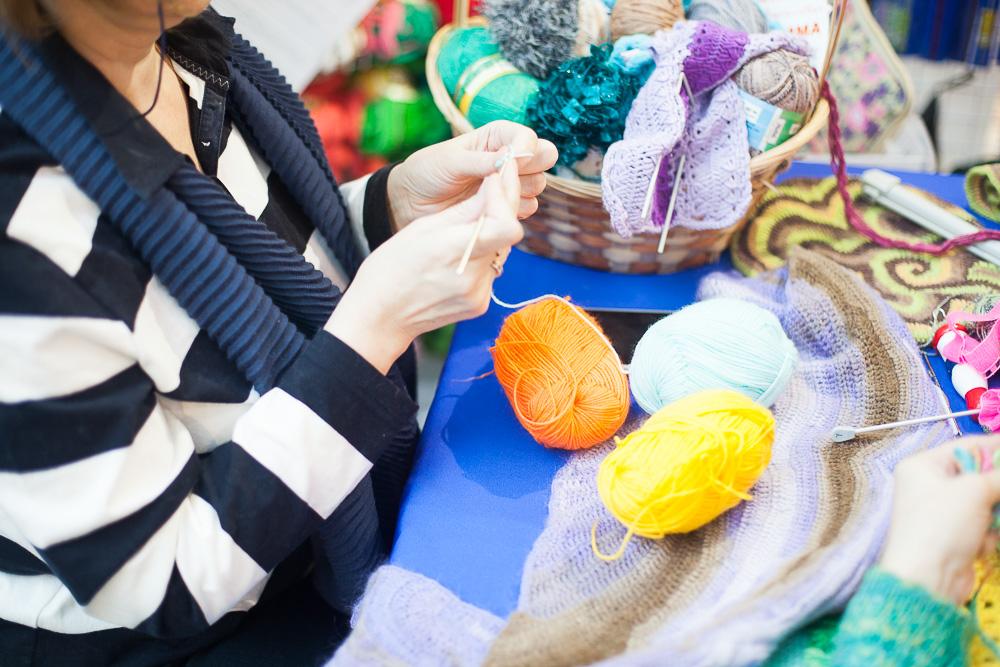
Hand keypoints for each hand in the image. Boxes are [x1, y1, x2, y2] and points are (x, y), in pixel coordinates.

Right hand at [327, 165, 521, 373]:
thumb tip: (495, 184)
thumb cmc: (391, 268)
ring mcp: (479, 294)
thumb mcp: (422, 228)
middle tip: (493, 184)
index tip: (498, 176)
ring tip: (466, 226)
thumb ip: (465, 209)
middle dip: (501, 207)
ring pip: (500, 251)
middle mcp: (473, 277)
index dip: (507, 197)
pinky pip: (490, 270)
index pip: (506, 225)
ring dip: (490, 233)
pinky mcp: (480, 305)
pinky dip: (481, 256)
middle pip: (506, 234)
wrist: (380, 317)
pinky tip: (459, 256)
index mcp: (454, 252)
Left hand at [387, 120, 557, 227]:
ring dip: (519, 192)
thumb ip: (481, 161)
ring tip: (488, 196)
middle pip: (542, 160)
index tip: (514, 163)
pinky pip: (528, 209)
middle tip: (499, 180)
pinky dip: (513, 210)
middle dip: (527, 170)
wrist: (412, 203)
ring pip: (538, 186)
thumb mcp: (451, 162)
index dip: (527, 148)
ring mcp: (508, 183)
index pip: (526, 136)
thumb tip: (510, 157)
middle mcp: (508, 158)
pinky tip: (490, 209)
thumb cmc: (427, 173)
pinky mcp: (506, 206)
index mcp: (495, 137)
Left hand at [879, 436, 999, 604]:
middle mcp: (929, 485)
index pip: (968, 446)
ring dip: (996, 512)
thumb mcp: (974, 491)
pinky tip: (984, 543)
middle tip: (997, 498)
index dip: (997, 447)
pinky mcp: (955, 536)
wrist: (928, 577)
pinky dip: (991, 532)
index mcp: (923, 466)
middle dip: (997, 487)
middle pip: (979, 475)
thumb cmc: (942, 524)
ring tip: (989, 524)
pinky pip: (984, 525)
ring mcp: (943, 512)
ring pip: (986, 502)